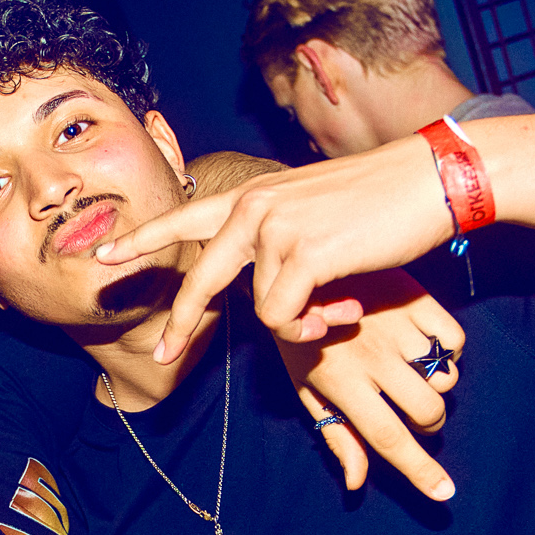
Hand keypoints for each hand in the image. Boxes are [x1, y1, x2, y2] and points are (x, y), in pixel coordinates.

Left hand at [97, 135, 451, 363]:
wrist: (431, 180)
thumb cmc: (384, 202)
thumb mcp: (316, 214)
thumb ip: (281, 240)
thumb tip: (268, 284)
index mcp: (254, 194)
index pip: (184, 217)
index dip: (143, 240)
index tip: (103, 257)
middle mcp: (254, 206)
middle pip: (200, 278)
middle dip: (181, 323)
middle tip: (160, 355)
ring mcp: (274, 228)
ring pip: (261, 309)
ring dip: (301, 322)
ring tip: (341, 307)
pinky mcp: (301, 253)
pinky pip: (285, 317)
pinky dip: (313, 327)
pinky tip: (345, 311)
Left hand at [282, 269, 463, 497]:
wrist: (299, 265)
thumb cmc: (301, 335)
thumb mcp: (305, 384)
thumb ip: (335, 432)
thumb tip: (357, 482)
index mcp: (342, 382)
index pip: (389, 437)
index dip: (419, 471)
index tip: (444, 494)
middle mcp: (373, 357)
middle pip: (429, 412)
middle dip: (429, 424)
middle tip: (409, 411)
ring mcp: (397, 327)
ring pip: (446, 378)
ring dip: (437, 387)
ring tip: (412, 372)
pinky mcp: (416, 298)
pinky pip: (454, 339)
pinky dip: (449, 350)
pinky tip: (425, 345)